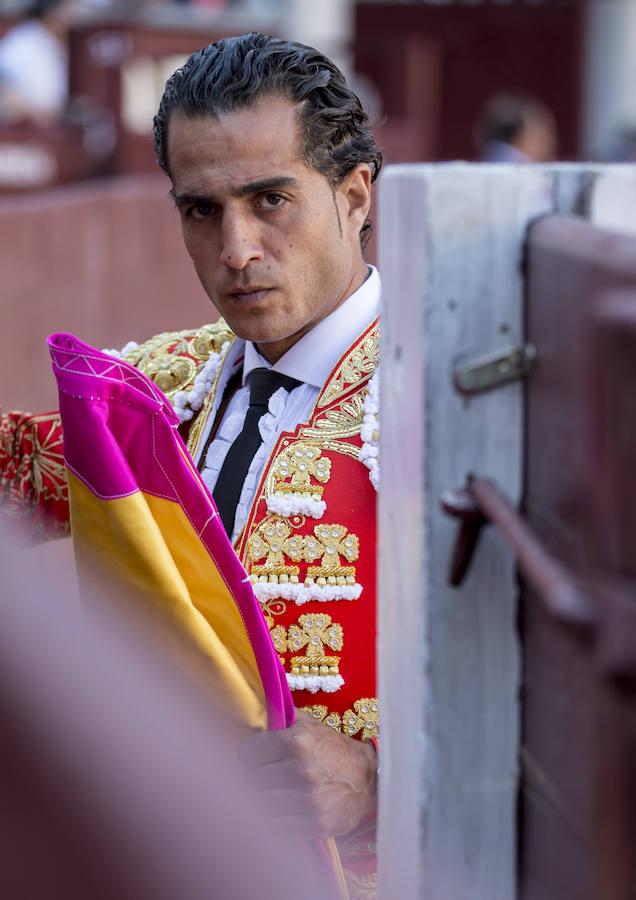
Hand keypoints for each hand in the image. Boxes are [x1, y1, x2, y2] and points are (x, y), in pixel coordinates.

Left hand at [239, 708, 377, 837]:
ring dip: (263, 798)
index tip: (255, 757)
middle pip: (252, 779)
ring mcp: (308, 800)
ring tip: (271, 792)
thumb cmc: (332, 749)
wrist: (367, 780)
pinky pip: (277, 825)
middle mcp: (302, 771)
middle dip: (254, 777)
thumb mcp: (310, 725)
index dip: (250, 755)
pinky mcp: (314, 824)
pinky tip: (282, 809)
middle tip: (263, 775)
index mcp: (298, 742)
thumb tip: (254, 710)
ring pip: (262, 803)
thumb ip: (282, 717)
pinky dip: (275, 818)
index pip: (249, 752)